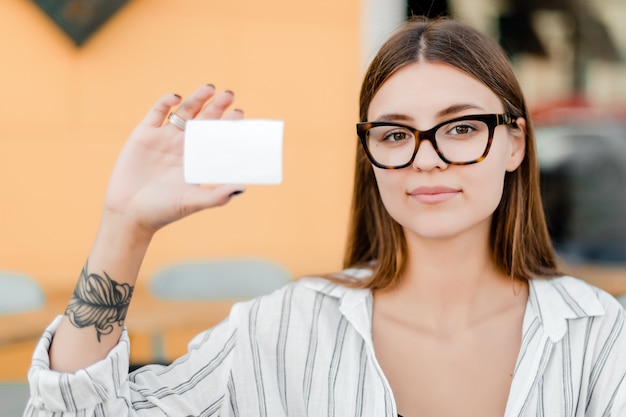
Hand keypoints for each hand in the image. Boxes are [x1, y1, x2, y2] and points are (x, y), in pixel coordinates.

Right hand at [103, 85, 244, 234]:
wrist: (129, 213)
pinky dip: (165, 102)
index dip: (228, 124)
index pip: (216, 137)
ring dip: (197, 99)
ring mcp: (163, 138)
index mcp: (197, 159)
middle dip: (217, 107)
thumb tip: (242, 188)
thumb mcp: (193, 202)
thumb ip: (217, 196)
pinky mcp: (144, 135)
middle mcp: (182, 146)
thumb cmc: (163, 210)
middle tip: (230, 95)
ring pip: (183, 112)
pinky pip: (156, 112)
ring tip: (210, 89)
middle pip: (203, 120)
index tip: (239, 114)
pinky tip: (176, 98)